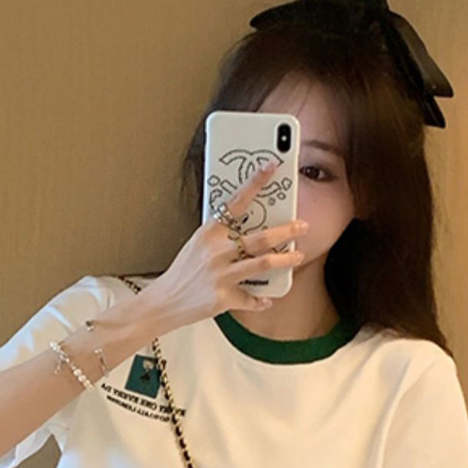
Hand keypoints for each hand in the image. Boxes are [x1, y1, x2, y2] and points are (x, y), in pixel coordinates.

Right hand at [147, 157, 307, 331]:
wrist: (164, 301)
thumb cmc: (184, 270)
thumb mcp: (198, 243)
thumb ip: (221, 234)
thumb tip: (248, 223)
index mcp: (210, 232)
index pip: (236, 201)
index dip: (255, 182)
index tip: (271, 166)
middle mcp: (216, 251)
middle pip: (260, 237)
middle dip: (286, 230)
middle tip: (303, 225)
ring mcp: (221, 275)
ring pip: (262, 264)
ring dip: (285, 260)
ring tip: (298, 255)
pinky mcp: (223, 298)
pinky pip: (251, 298)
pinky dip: (261, 299)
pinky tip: (267, 298)